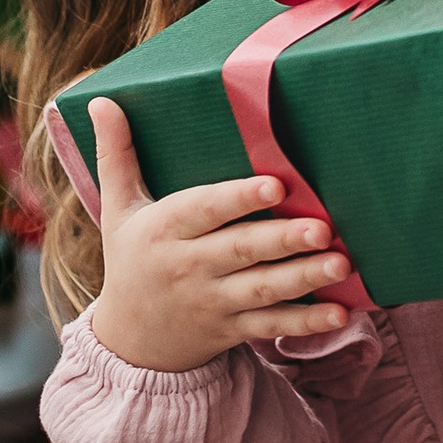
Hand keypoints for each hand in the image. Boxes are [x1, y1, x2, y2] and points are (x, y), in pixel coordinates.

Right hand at [80, 97, 352, 371]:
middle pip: (240, 250)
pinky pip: (270, 327)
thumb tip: (101, 101)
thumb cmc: (131, 259)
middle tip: (322, 228)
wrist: (129, 341)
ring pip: (261, 290)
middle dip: (281, 240)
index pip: (203, 211)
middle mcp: (189, 267)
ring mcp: (213, 302)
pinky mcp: (233, 329)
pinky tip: (339, 312)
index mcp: (165, 231)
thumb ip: (116, 155)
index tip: (275, 186)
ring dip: (302, 278)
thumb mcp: (118, 209)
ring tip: (341, 263)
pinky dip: (305, 323)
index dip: (238, 199)